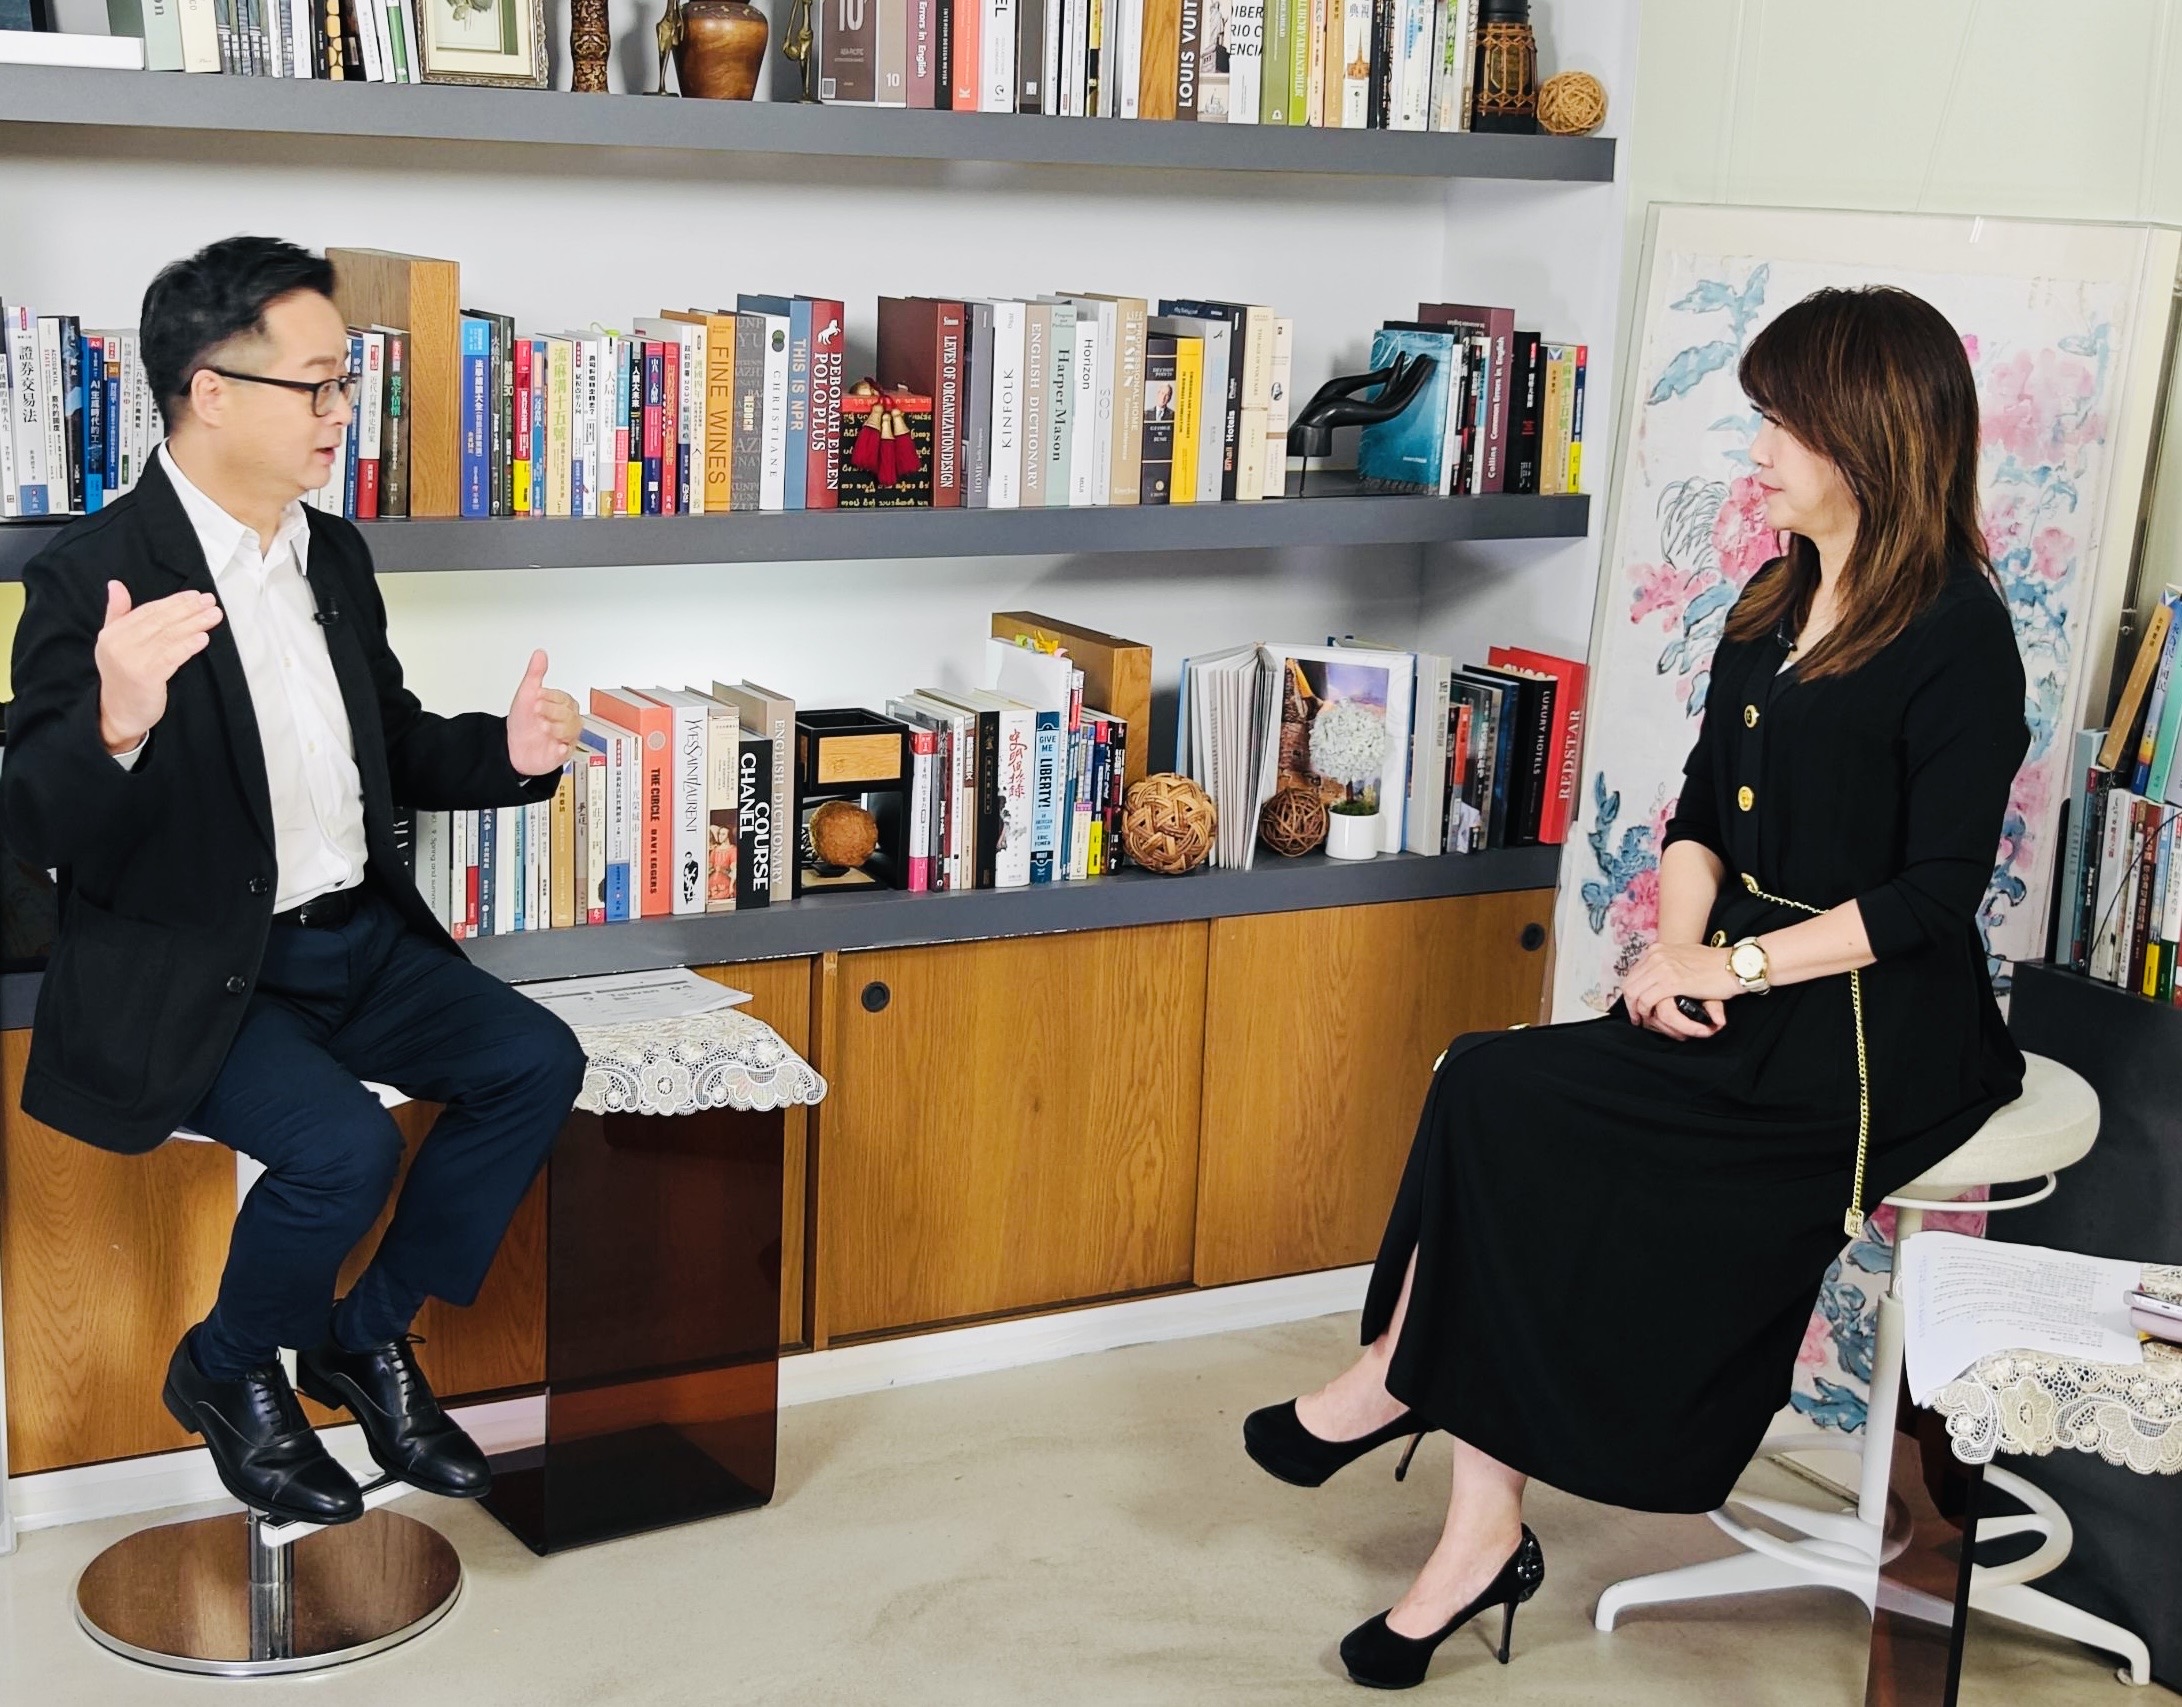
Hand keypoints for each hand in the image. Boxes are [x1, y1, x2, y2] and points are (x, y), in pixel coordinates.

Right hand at [95, 581, 223, 753]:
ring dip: (195, 624)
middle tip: (210, 602)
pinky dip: (188, 645)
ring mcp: (131, 661)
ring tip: (214, 616)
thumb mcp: (114, 642)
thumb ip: (118, 613)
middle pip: (161, 622)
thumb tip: (116, 584)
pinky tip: (203, 638)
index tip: (195, 595)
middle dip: (188, 610)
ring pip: (169, 637)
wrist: (119, 712)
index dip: (173, 602)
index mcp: (112, 633)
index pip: (148, 611)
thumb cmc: (123, 675)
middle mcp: (119, 645)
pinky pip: (172, 657)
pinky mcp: (146, 677)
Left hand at [506, 649, 580, 776]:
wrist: (512, 746)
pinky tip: (556, 747)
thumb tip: (540, 654)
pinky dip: (563, 750)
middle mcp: (567, 720)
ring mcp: (566, 737)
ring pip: (572, 731)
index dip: (551, 698)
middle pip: (570, 715)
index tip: (536, 698)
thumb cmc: (523, 721)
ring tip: (542, 727)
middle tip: (537, 711)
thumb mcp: (526, 694)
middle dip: (552, 712)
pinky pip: (568, 752)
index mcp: (562, 705)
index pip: (564, 698)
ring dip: (557, 728)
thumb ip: (535, 674)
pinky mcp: (562, 754)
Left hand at [1622, 939, 1740, 1039]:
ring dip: (1635, 1010)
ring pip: (1634, 993)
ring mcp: (1662, 968)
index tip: (1635, 1003)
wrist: (1734, 964)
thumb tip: (1658, 976)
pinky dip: (1645, 1013)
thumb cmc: (1715, 964)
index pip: (1633, 973)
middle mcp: (1656, 956)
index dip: (1631, 991)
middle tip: (1636, 1017)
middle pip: (1629, 983)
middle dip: (1629, 1003)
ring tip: (1642, 1021)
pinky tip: (1650, 1019)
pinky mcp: (1671, 982)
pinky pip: (1646, 1000)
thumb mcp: (1684, 957)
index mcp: (1657, 950)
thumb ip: (1668, 963)